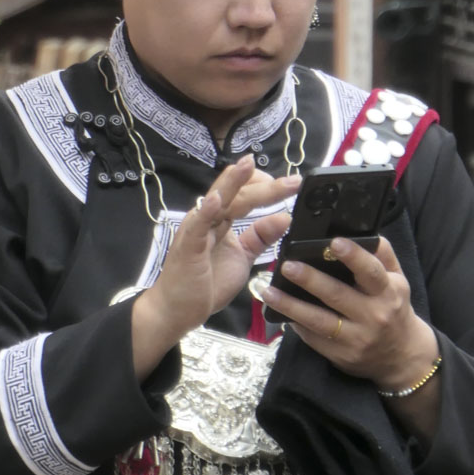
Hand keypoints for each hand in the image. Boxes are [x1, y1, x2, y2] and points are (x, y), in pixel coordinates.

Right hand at [134, 156, 298, 363]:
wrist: (177, 310)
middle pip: (240, 194)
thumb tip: (285, 217)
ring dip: (234, 182)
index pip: (245, 192)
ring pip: (217, 200)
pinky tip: (217, 199)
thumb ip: (261, 237)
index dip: (267, 186)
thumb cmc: (206, 283)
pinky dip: (206, 210)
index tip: (292, 186)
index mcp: (222, 218)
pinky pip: (198, 225)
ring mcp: (197, 229)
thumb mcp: (242, 257)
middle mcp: (209, 218)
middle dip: (268, 187)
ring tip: (248, 164)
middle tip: (295, 181)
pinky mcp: (188, 246)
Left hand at [257, 237, 438, 393]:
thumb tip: (363, 230)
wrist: (400, 355)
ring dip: (291, 305)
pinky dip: (295, 323)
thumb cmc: (394, 308)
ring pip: (318, 320)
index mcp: (387, 292)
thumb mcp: (397, 280)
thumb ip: (382, 255)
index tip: (334, 242)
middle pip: (337, 295)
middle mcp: (372, 315)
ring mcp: (355, 338)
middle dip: (310, 279)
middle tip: (287, 265)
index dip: (354, 256)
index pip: (371, 272)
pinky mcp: (340, 354)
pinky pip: (313, 337)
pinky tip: (279, 312)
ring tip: (269, 291)